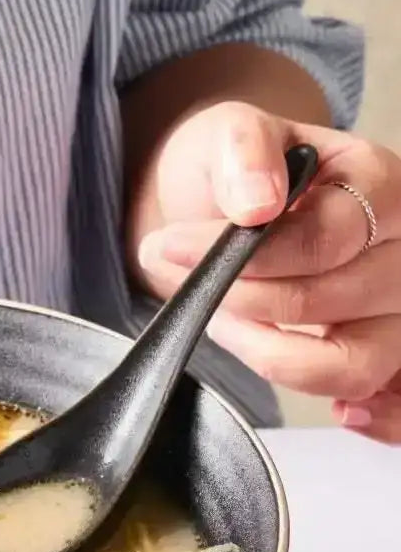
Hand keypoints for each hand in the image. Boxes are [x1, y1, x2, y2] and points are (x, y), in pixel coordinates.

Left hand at [133, 102, 400, 443]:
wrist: (237, 206)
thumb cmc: (242, 172)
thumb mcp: (230, 134)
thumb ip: (244, 151)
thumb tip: (257, 203)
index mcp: (381, 185)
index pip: (330, 237)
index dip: (249, 254)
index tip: (174, 247)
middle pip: (335, 300)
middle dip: (241, 299)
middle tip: (186, 282)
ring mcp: (400, 311)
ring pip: (357, 364)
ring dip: (273, 358)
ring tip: (221, 324)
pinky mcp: (388, 357)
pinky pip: (393, 407)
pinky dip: (364, 417)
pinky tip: (330, 407)